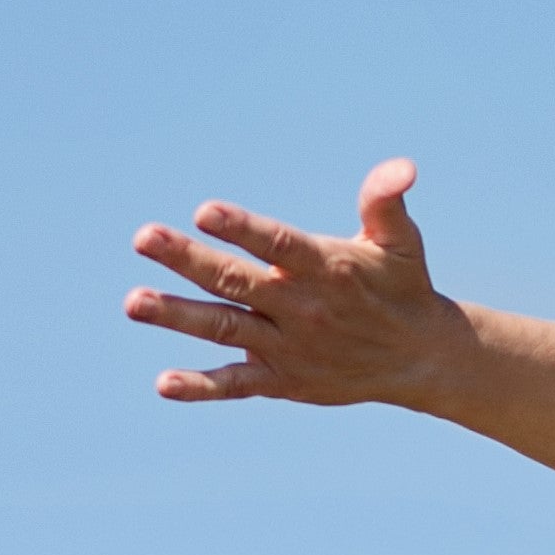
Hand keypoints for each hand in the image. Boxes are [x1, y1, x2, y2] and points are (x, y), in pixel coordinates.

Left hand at [127, 162, 467, 407]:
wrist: (419, 358)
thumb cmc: (402, 285)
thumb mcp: (401, 241)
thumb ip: (386, 202)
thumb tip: (402, 168)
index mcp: (326, 267)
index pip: (279, 245)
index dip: (243, 229)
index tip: (204, 213)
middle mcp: (301, 307)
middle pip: (235, 280)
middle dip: (188, 259)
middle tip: (143, 237)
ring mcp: (288, 346)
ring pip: (224, 328)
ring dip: (178, 314)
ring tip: (134, 301)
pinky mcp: (282, 380)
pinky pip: (236, 384)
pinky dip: (201, 386)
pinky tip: (163, 384)